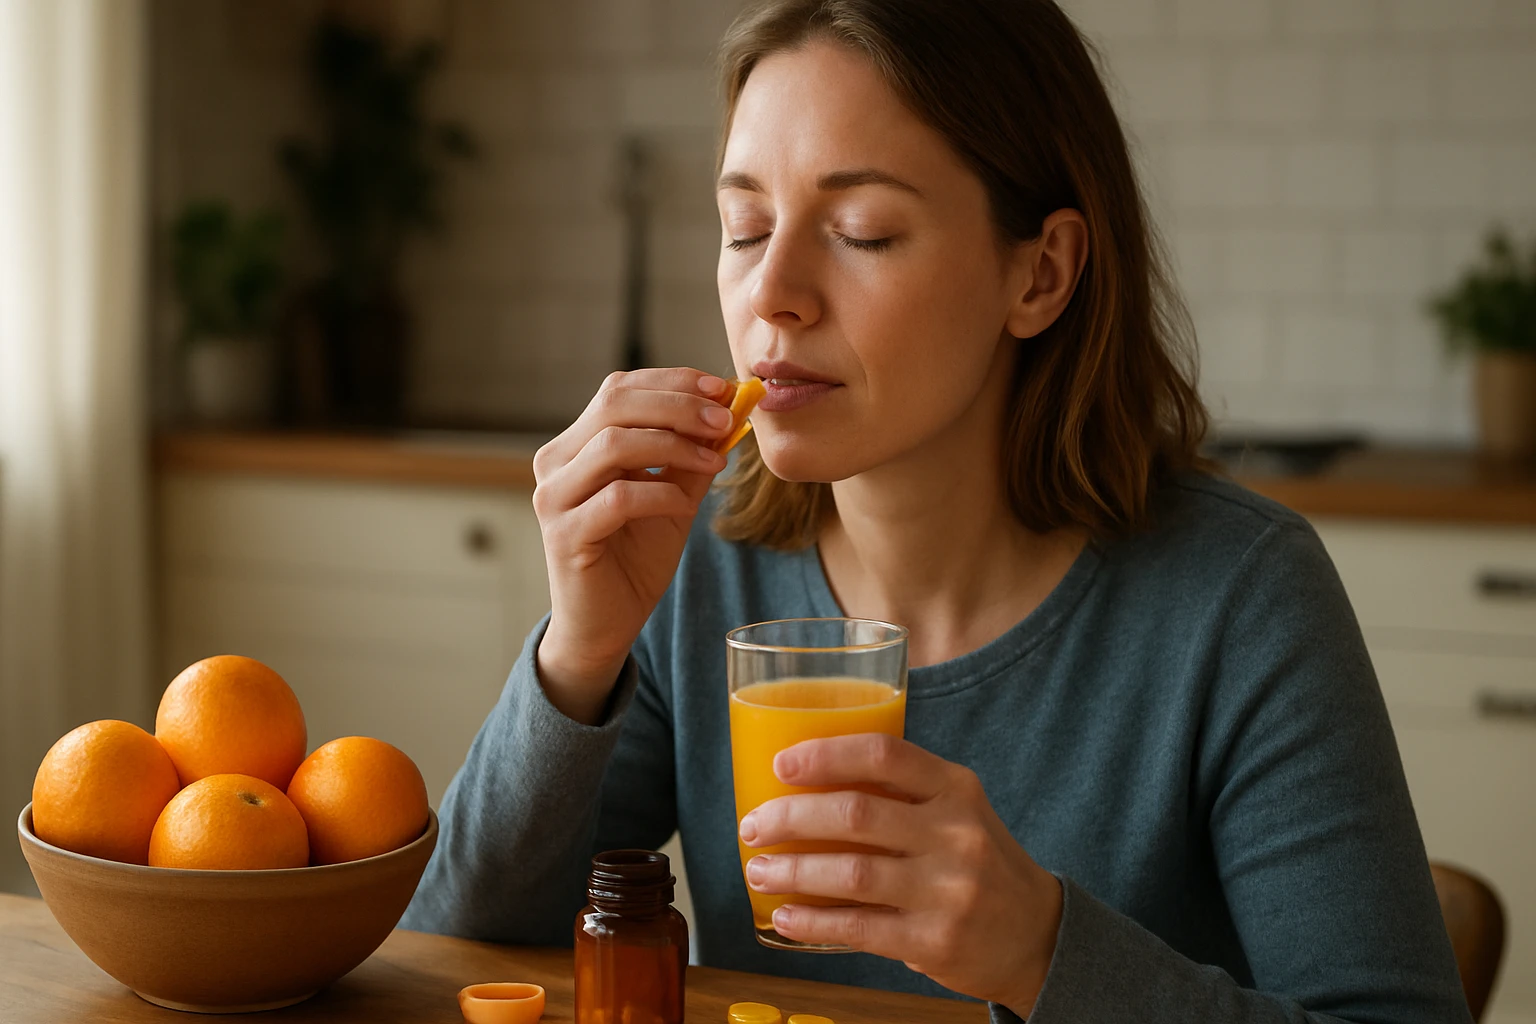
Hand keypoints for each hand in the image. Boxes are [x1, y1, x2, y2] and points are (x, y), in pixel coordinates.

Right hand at [532, 368, 734, 723]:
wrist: (605, 624)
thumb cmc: (635, 557)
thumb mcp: (673, 496)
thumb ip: (692, 455)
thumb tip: (732, 412)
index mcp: (576, 444)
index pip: (619, 389)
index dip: (672, 382)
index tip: (722, 388)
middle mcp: (556, 462)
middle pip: (615, 404)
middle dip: (678, 406)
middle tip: (725, 420)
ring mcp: (554, 497)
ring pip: (614, 444)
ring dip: (675, 446)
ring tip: (715, 461)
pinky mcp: (564, 534)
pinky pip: (619, 498)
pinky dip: (661, 493)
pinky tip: (687, 505)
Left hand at [738, 734, 1062, 1016]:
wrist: (1037, 933)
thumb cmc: (977, 861)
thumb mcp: (957, 811)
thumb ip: (901, 794)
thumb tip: (804, 785)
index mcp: (956, 788)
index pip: (885, 753)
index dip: (826, 754)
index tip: (782, 764)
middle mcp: (956, 834)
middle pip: (856, 813)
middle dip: (791, 818)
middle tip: (754, 825)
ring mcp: (948, 890)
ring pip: (850, 872)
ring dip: (792, 871)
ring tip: (758, 870)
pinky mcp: (935, 941)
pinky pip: (858, 927)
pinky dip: (813, 921)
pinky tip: (786, 916)